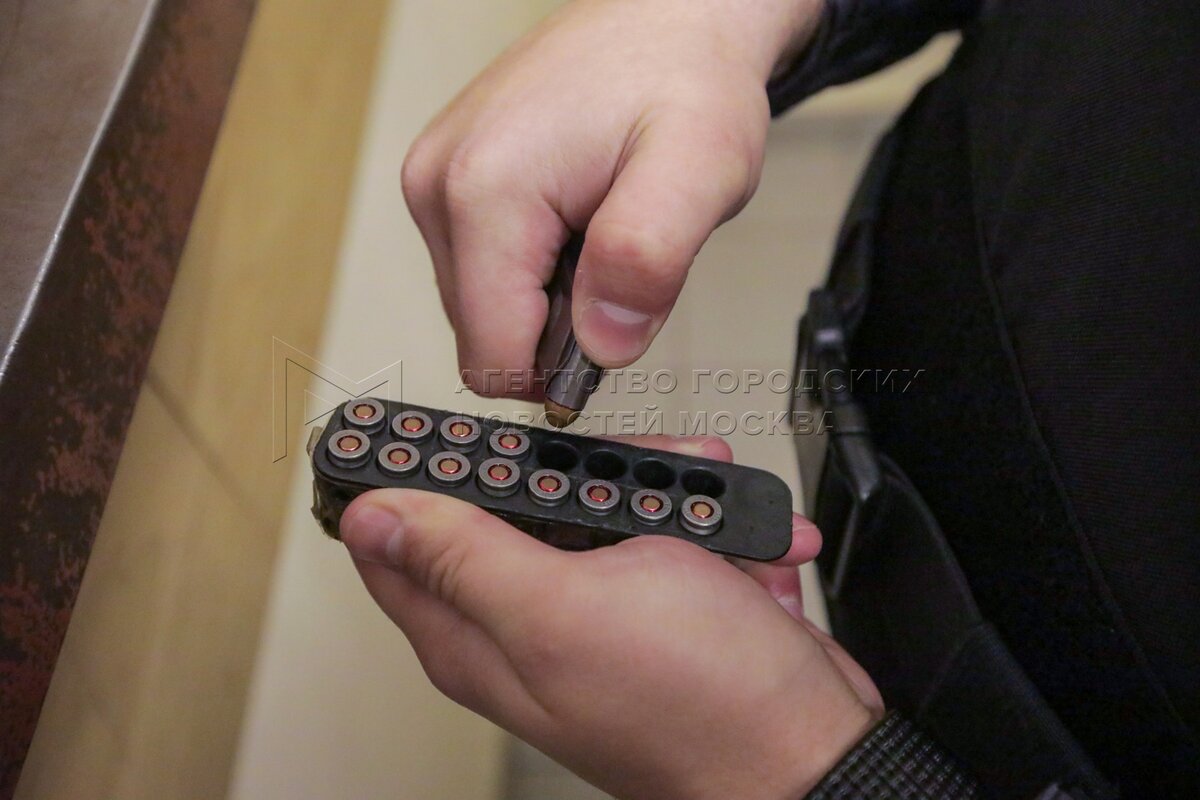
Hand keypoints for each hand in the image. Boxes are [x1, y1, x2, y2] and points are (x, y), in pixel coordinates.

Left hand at [340, 435, 882, 799]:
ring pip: (600, 505)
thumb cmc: (698, 701)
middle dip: (572, 469)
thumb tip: (374, 517)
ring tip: (704, 505)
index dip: (405, 476)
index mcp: (478, 633)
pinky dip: (707, 526)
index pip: (398, 543)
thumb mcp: (564, 608)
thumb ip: (463, 557)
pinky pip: (665, 533)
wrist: (812, 749)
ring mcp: (599, 613)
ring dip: (659, 490)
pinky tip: (740, 542)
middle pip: (511, 502)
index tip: (436, 427)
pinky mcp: (659, 605)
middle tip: (625, 470)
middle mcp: (528, 625)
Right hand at [401, 0, 822, 393]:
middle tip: (618, 261)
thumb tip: (600, 347)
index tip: (615, 328)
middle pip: (483, 335)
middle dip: (556, 329)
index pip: (491, 357)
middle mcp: (435, 186)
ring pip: (482, 307)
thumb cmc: (683, 75)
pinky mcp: (444, 180)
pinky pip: (482, 268)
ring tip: (599, 227)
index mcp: (483, 190)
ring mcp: (432, 182)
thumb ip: (647, 258)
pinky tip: (576, 215)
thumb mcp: (701, 167)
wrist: (667, 13)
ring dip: (548, 297)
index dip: (559, 374)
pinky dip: (534, 266)